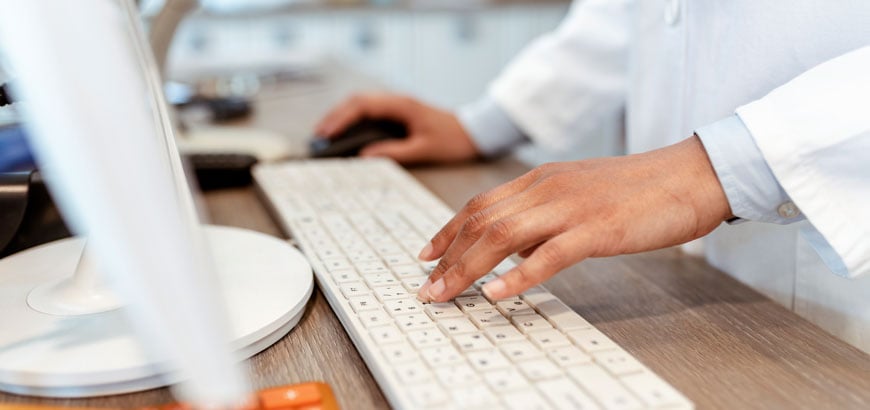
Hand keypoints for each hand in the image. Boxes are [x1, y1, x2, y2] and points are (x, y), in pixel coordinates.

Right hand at [314, 93, 479, 163]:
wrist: (474, 132)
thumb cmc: (452, 140)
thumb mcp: (424, 150)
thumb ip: (394, 152)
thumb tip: (364, 156)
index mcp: (401, 105)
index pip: (362, 106)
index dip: (341, 119)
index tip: (326, 134)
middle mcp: (396, 101)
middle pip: (356, 101)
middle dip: (335, 117)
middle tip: (317, 136)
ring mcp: (396, 105)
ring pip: (361, 104)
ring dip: (341, 117)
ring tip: (324, 135)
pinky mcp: (397, 113)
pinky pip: (369, 112)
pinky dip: (353, 120)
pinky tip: (344, 134)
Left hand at [416, 136, 732, 301]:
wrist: (691, 175)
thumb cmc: (639, 189)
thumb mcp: (580, 194)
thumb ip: (544, 215)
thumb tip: (513, 247)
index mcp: (542, 179)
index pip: (480, 204)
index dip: (448, 231)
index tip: (426, 254)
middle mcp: (548, 188)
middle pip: (481, 221)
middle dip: (447, 256)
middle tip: (425, 287)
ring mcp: (571, 207)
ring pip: (503, 236)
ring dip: (467, 268)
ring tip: (444, 294)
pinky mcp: (598, 229)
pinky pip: (549, 255)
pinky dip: (517, 276)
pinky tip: (495, 294)